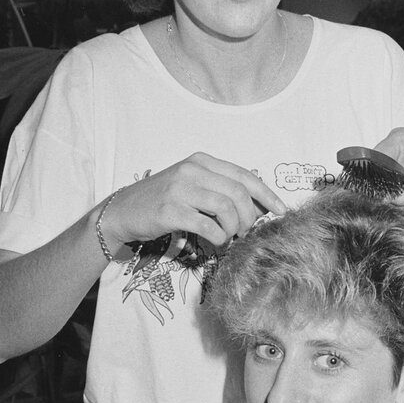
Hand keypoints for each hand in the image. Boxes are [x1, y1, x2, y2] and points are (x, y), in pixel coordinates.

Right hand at [100, 154, 285, 253]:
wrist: (123, 210)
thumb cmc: (162, 200)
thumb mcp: (192, 184)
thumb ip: (220, 188)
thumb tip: (258, 206)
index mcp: (201, 160)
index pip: (244, 175)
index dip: (267, 194)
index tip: (280, 211)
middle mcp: (192, 170)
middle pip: (239, 194)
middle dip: (249, 217)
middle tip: (245, 232)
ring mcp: (180, 189)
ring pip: (227, 209)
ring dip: (234, 229)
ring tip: (228, 237)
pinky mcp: (171, 211)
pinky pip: (209, 226)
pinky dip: (219, 238)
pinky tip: (215, 241)